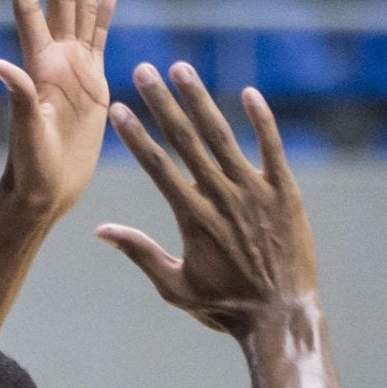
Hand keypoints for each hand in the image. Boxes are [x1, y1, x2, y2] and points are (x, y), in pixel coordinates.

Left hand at [0, 0, 114, 222]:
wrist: (48, 190)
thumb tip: (0, 66)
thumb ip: (18, 98)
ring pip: (82, 11)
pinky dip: (104, 16)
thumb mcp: (26, 134)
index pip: (27, 10)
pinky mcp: (92, 85)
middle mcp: (54, 59)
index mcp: (38, 65)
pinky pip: (99, 41)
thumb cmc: (31, 168)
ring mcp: (74, 69)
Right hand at [100, 65, 319, 335]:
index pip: (157, 166)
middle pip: (185, 140)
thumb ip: (140, 253)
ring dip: (199, 100)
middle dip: (161, 103)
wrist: (280, 317)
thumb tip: (101, 231)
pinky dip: (261, 120)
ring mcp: (255, 191)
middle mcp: (221, 196)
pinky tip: (248, 94)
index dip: (135, 136)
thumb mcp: (175, 287)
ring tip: (180, 69)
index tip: (117, 109)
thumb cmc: (226, 308)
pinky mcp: (285, 192)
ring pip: (222, 135)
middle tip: (142, 70)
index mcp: (193, 217)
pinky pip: (272, 147)